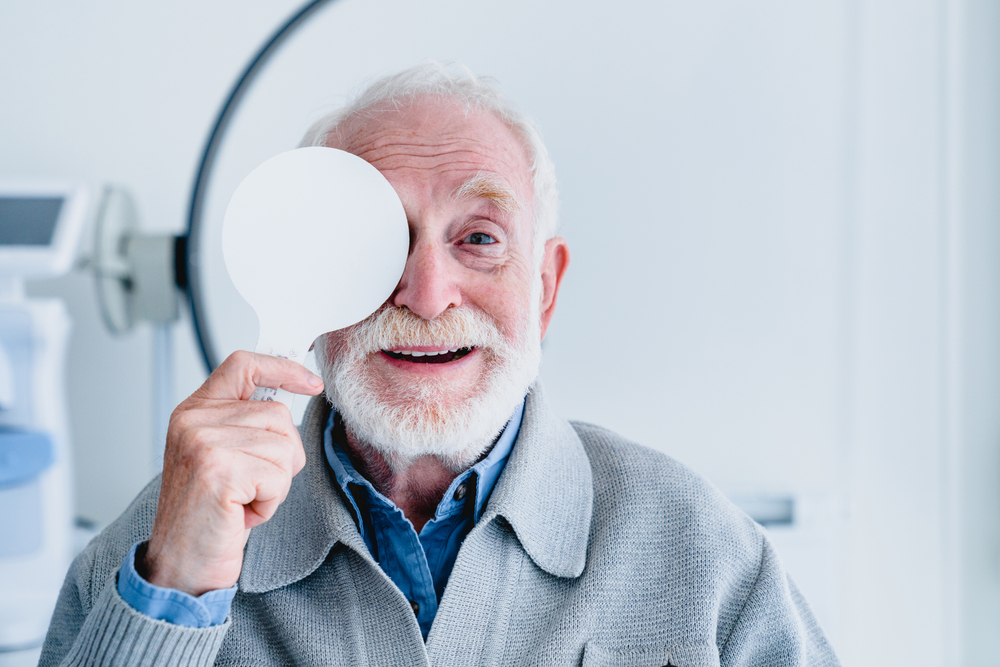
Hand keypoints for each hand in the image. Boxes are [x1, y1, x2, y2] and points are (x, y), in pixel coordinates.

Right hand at [140, 351, 323, 595]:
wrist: (182, 565)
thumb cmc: (209, 514)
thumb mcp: (223, 456)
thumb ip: (247, 422)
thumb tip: (294, 391)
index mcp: (194, 411)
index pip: (243, 365)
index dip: (283, 368)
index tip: (311, 383)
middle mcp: (193, 422)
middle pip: (278, 414)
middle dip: (282, 456)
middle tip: (252, 485)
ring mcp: (203, 444)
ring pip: (283, 446)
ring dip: (277, 483)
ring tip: (244, 499)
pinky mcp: (218, 472)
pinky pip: (278, 476)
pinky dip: (271, 502)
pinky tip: (242, 513)